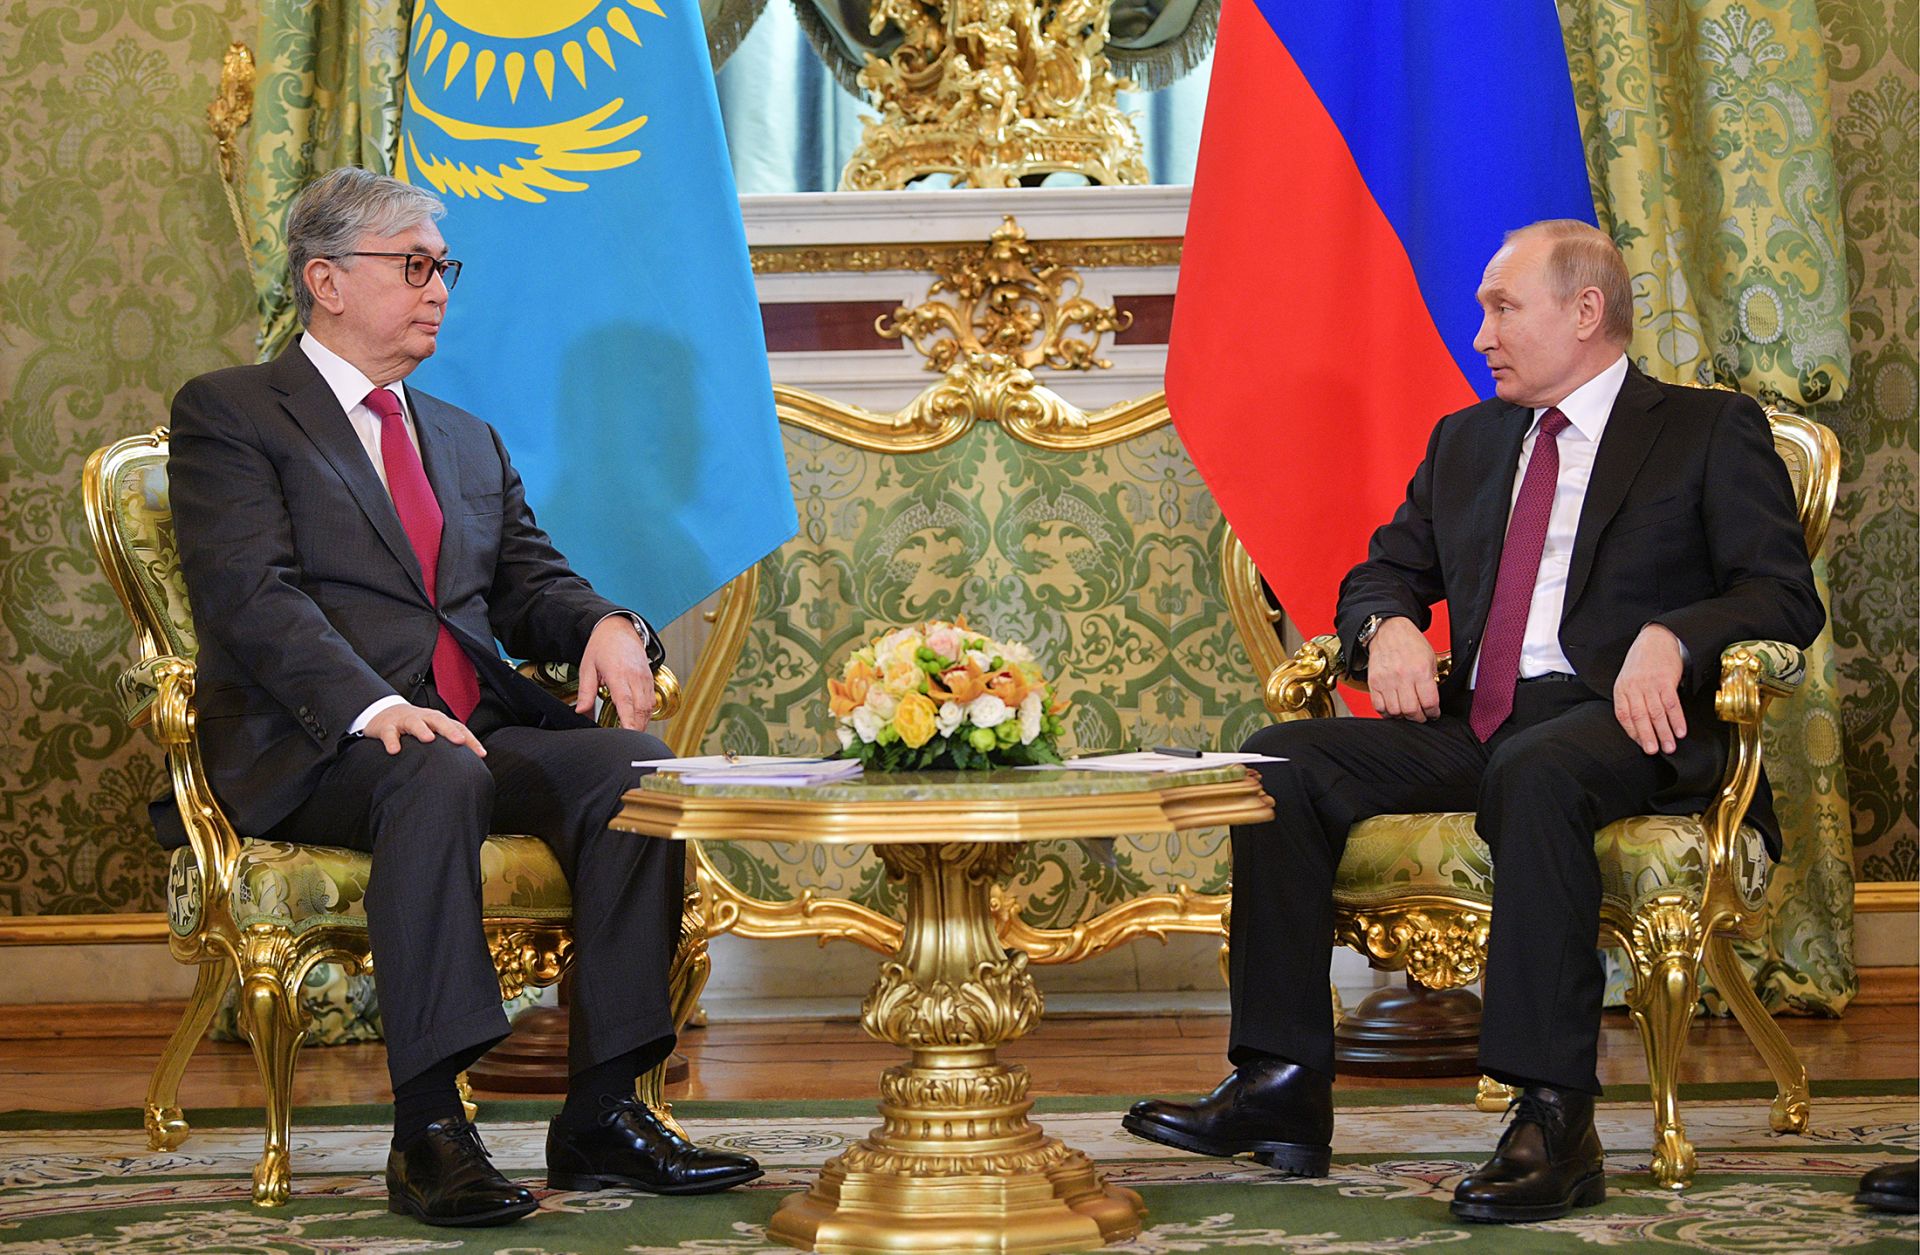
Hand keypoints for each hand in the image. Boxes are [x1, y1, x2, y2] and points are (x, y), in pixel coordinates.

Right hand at [362, 702, 485, 757]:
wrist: (385, 712)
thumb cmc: (415, 726)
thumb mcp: (433, 732)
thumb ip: (448, 745)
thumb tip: (470, 764)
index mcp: (439, 721)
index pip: (458, 728)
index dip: (470, 740)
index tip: (481, 754)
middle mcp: (425, 718)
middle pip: (440, 721)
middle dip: (450, 730)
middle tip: (459, 741)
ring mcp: (406, 720)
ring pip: (415, 723)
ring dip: (422, 730)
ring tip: (429, 739)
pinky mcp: (387, 726)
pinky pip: (389, 733)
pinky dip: (392, 741)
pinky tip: (395, 750)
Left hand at [577, 616, 655, 730]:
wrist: (618, 629)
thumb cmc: (602, 647)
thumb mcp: (587, 667)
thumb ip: (586, 692)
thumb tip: (581, 713)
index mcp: (618, 674)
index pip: (626, 702)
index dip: (628, 721)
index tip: (626, 734)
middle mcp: (635, 677)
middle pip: (641, 709)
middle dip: (636, 728)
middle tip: (626, 742)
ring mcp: (645, 678)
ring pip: (649, 707)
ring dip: (642, 722)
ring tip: (631, 735)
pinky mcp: (650, 679)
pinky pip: (651, 701)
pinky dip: (646, 714)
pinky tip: (638, 721)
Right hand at [1366, 617, 1440, 720]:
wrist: (1389, 631)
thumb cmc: (1410, 643)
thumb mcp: (1430, 658)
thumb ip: (1431, 681)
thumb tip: (1431, 702)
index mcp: (1420, 671)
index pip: (1429, 703)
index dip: (1433, 713)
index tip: (1433, 714)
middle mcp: (1403, 677)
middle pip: (1411, 711)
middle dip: (1419, 718)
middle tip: (1421, 717)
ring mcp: (1386, 681)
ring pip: (1395, 712)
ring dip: (1403, 717)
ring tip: (1407, 713)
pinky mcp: (1373, 682)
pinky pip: (1379, 707)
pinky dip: (1387, 713)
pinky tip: (1393, 710)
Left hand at [1614, 623, 1686, 753]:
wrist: (1656, 639)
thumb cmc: (1642, 662)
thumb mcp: (1628, 679)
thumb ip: (1631, 699)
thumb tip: (1640, 723)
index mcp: (1621, 689)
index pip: (1624, 716)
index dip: (1633, 732)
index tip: (1641, 744)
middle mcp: (1634, 688)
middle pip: (1640, 717)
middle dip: (1648, 737)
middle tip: (1654, 751)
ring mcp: (1649, 684)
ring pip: (1657, 713)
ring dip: (1665, 732)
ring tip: (1670, 746)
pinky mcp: (1665, 681)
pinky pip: (1671, 704)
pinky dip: (1677, 719)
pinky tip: (1680, 730)